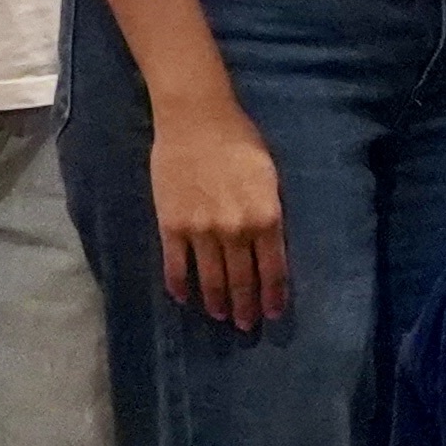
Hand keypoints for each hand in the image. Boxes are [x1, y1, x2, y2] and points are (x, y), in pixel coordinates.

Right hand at [152, 103, 289, 331]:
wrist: (196, 120)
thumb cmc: (240, 142)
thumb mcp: (270, 177)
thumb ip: (270, 212)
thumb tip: (270, 244)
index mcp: (266, 217)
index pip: (274, 268)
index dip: (274, 295)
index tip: (274, 314)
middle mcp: (235, 230)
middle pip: (242, 280)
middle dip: (246, 306)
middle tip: (247, 325)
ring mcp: (201, 230)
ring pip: (210, 278)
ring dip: (216, 302)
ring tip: (219, 316)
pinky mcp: (172, 225)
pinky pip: (176, 265)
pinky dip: (179, 285)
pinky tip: (183, 298)